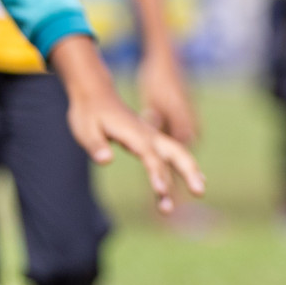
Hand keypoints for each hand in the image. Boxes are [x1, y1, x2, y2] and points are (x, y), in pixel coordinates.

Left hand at [49, 37, 204, 211]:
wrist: (96, 93)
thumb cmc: (89, 113)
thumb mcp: (85, 130)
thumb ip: (97, 145)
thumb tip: (106, 160)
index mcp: (133, 133)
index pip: (150, 155)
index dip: (157, 173)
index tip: (162, 191)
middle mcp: (148, 135)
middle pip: (174, 152)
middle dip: (188, 172)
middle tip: (200, 191)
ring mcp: (151, 136)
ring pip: (176, 153)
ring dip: (189, 172)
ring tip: (200, 191)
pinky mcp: (150, 140)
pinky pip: (170, 154)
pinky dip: (183, 166)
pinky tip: (194, 177)